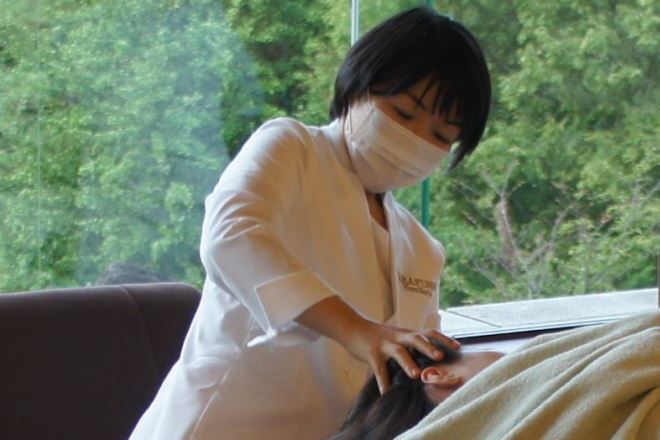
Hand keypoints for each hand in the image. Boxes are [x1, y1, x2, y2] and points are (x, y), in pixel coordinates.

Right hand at [295, 296, 459, 393]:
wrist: (354, 328)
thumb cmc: (380, 335)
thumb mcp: (399, 335)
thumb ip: (413, 343)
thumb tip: (434, 353)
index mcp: (407, 333)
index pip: (428, 333)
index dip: (443, 339)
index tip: (457, 347)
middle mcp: (398, 336)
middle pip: (416, 339)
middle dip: (429, 348)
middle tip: (440, 357)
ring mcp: (384, 344)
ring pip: (398, 352)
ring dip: (407, 363)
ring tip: (416, 375)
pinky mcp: (371, 353)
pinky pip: (378, 369)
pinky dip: (383, 381)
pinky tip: (386, 392)